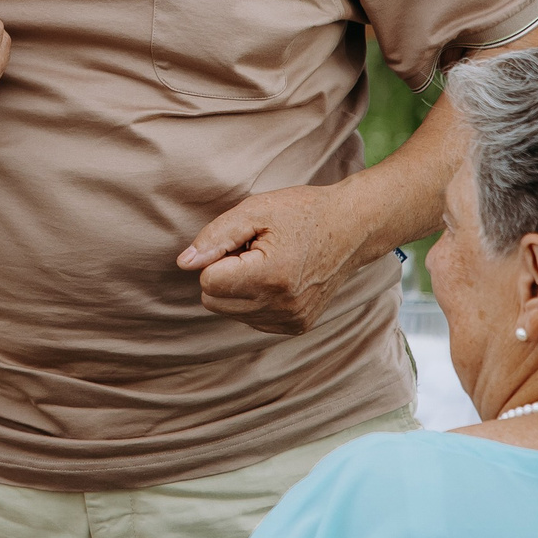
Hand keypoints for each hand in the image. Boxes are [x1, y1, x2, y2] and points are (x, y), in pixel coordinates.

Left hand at [178, 183, 380, 334]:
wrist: (353, 228)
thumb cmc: (302, 212)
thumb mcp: (255, 210)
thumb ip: (215, 236)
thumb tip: (184, 263)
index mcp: (271, 277)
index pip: (208, 282)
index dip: (217, 257)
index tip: (242, 242)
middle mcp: (283, 306)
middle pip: (214, 302)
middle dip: (225, 274)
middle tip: (253, 250)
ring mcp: (292, 321)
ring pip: (230, 312)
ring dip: (240, 287)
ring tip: (268, 261)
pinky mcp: (297, 327)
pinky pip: (251, 318)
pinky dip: (255, 299)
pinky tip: (277, 277)